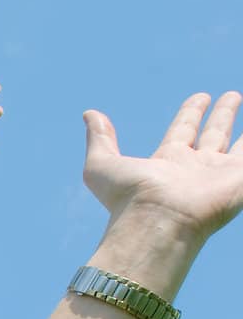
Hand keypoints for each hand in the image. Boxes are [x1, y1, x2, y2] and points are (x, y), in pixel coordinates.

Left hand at [85, 92, 242, 242]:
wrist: (158, 222)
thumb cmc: (128, 199)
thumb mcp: (102, 165)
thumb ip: (99, 139)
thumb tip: (90, 114)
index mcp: (167, 162)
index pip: (183, 130)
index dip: (191, 112)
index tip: (200, 97)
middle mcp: (195, 168)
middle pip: (212, 134)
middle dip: (221, 115)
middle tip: (231, 96)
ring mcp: (219, 175)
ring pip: (238, 145)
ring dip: (240, 124)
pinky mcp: (238, 182)